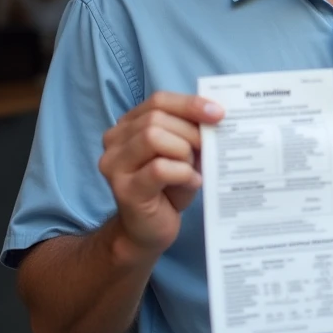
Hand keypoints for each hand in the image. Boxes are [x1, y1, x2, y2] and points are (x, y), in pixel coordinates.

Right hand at [98, 91, 223, 257]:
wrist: (149, 231)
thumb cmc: (169, 188)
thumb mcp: (182, 152)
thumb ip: (190, 130)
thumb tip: (216, 113)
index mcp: (128, 125)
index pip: (158, 100)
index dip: (190, 104)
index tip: (218, 113)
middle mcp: (114, 141)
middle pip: (156, 118)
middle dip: (190, 133)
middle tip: (206, 151)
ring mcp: (114, 165)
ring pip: (154, 138)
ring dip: (183, 152)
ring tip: (192, 170)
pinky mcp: (124, 189)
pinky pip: (159, 168)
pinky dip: (182, 173)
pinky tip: (190, 183)